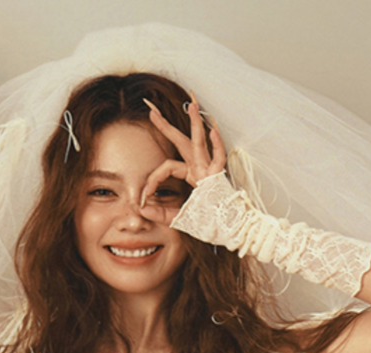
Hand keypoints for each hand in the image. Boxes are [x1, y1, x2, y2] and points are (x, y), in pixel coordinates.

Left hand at [138, 93, 225, 223]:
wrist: (228, 229)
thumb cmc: (207, 222)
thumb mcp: (176, 218)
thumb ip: (159, 213)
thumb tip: (141, 208)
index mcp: (191, 174)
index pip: (166, 167)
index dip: (152, 180)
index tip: (142, 197)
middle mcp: (199, 167)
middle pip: (181, 142)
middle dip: (166, 126)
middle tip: (151, 110)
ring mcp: (210, 170)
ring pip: (200, 143)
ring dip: (195, 124)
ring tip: (190, 106)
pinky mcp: (219, 178)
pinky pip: (219, 158)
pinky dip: (217, 145)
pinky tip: (213, 130)